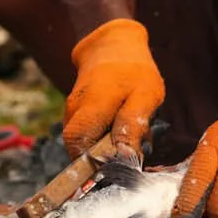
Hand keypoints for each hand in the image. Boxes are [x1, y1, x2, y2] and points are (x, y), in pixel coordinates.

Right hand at [63, 18, 164, 156]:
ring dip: (102, 151)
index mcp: (91, 105)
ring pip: (82, 144)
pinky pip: (85, 137)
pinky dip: (101, 142)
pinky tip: (118, 134)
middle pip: (78, 150)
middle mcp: (74, 111)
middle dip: (101, 160)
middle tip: (125, 157)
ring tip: (125, 141)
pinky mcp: (74, 116)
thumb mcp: (146, 95)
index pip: (78, 145)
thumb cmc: (135, 72)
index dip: (92, 164)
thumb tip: (125, 156)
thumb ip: (134, 124)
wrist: (113, 48)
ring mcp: (70, 113)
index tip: (117, 170)